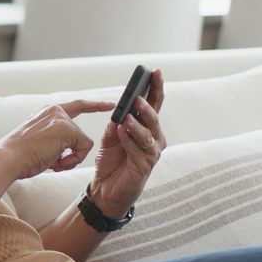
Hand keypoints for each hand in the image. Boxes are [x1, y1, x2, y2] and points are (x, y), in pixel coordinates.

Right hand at [0, 100, 114, 179]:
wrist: (9, 158)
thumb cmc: (20, 156)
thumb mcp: (39, 143)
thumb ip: (56, 141)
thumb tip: (68, 152)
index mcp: (46, 112)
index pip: (75, 106)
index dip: (93, 105)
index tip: (108, 104)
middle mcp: (55, 110)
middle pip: (81, 123)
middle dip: (87, 129)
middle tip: (100, 117)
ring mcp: (61, 118)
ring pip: (81, 142)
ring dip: (71, 158)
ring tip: (53, 163)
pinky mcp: (67, 129)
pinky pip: (84, 148)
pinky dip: (73, 160)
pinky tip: (57, 163)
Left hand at [91, 69, 166, 217]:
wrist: (106, 189)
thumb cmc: (112, 161)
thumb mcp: (111, 137)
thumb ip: (116, 123)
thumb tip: (119, 110)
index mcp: (148, 128)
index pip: (154, 104)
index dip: (155, 88)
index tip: (155, 72)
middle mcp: (155, 139)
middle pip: (154, 117)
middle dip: (147, 105)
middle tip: (137, 97)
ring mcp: (152, 153)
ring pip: (148, 134)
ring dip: (137, 124)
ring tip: (127, 115)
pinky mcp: (145, 167)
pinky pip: (138, 150)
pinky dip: (129, 140)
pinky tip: (121, 132)